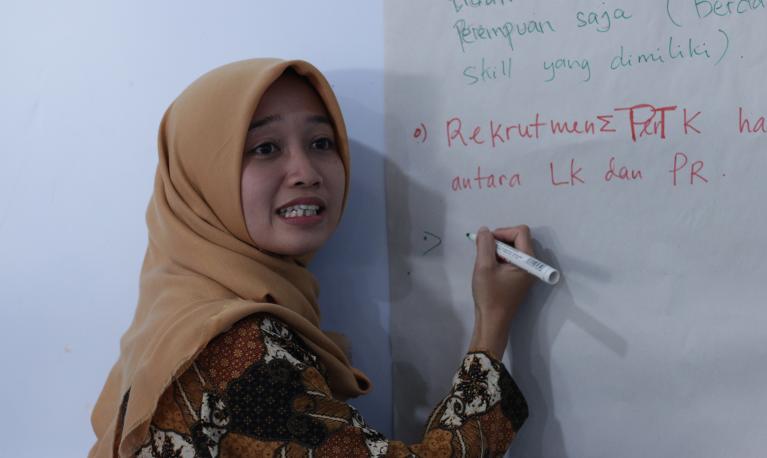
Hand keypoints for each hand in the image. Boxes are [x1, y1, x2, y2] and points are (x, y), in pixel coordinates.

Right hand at [469, 225, 534, 358]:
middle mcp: (532, 265)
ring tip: (486, 263)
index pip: (521, 232)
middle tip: (484, 252)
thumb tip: (485, 230)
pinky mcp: (521, 278)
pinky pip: (513, 260)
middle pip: (519, 239)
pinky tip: (490, 270)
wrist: (493, 321)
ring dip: (498, 251)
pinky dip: (500, 259)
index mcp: (529, 262)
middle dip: (500, 241)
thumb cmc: (490, 295)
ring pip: (514, 249)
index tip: (487, 242)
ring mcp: (528, 272)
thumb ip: (485, 244)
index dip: (502, 232)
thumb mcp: (484, 267)